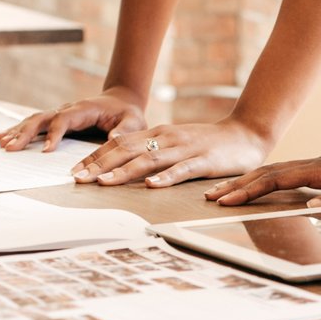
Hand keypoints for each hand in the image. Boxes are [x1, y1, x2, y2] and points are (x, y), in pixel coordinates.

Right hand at [0, 88, 145, 151]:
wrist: (122, 102)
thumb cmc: (127, 114)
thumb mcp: (133, 122)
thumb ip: (124, 130)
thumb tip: (113, 139)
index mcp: (84, 109)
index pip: (64, 119)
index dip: (55, 134)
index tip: (47, 151)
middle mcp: (68, 109)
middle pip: (42, 118)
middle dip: (26, 133)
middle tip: (11, 147)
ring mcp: (60, 114)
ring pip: (34, 120)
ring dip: (18, 132)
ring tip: (2, 143)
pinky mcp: (57, 121)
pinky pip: (35, 124)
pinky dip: (19, 131)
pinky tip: (3, 137)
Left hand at [72, 118, 270, 187]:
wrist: (246, 133)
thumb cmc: (208, 143)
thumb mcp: (174, 144)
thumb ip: (152, 151)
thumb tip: (122, 166)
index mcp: (157, 134)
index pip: (118, 144)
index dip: (95, 157)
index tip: (74, 171)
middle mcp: (166, 138)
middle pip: (126, 150)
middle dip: (99, 165)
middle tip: (77, 179)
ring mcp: (184, 148)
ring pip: (148, 160)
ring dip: (123, 172)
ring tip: (103, 183)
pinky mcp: (203, 160)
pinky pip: (181, 170)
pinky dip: (165, 178)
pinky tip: (151, 186)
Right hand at [206, 151, 320, 206]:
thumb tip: (311, 207)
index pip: (277, 178)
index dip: (251, 189)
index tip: (228, 200)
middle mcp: (315, 165)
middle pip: (269, 172)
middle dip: (239, 185)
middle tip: (212, 197)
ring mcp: (317, 167)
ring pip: (275, 172)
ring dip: (249, 183)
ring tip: (225, 193)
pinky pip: (286, 176)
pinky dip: (266, 181)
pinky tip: (257, 188)